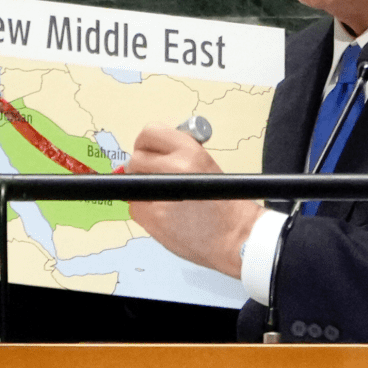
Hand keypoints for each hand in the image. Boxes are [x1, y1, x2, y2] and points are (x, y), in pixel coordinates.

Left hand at [127, 124, 264, 278]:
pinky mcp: (154, 217)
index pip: (150, 132)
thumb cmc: (222, 202)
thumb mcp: (205, 164)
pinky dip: (144, 211)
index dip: (146, 144)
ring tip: (163, 199)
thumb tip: (147, 152)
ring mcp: (162, 193)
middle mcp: (176, 167)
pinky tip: (164, 215)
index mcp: (190, 150)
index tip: (148, 153)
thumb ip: (177, 153)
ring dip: (141, 190)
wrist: (236, 235)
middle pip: (136, 158)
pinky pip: (134, 207)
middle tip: (154, 179)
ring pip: (132, 183)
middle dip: (141, 168)